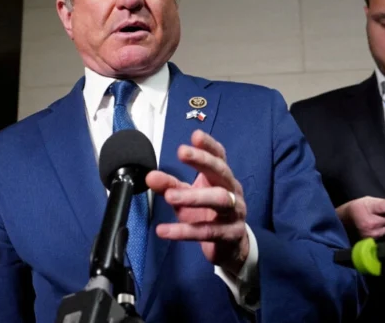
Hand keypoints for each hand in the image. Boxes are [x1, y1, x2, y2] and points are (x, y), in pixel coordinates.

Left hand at [147, 130, 248, 275]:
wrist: (231, 248)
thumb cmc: (209, 215)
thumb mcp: (187, 198)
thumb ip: (169, 186)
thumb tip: (150, 176)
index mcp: (222, 179)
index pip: (219, 157)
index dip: (209, 146)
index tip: (195, 135)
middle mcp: (232, 192)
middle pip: (221, 172)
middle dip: (203, 160)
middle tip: (182, 152)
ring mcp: (234, 213)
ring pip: (219, 200)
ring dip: (194, 196)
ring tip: (169, 196)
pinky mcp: (230, 235)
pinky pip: (207, 231)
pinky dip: (184, 231)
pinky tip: (164, 230)